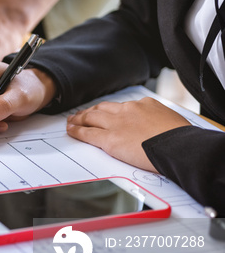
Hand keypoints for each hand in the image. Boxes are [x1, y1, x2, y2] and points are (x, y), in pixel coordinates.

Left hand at [66, 98, 191, 171]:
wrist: (179, 147)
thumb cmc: (181, 140)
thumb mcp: (172, 121)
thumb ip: (158, 121)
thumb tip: (156, 128)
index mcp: (144, 104)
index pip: (122, 106)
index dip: (110, 110)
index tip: (105, 112)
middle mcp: (127, 110)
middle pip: (102, 109)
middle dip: (90, 112)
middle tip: (81, 114)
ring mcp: (116, 124)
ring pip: (91, 118)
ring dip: (79, 119)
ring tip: (71, 121)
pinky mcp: (109, 139)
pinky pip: (87, 133)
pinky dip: (77, 131)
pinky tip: (71, 130)